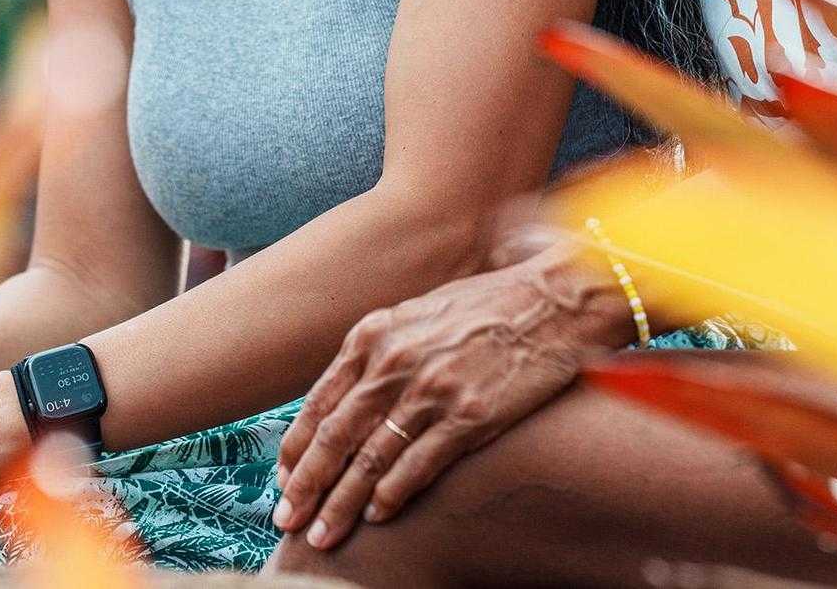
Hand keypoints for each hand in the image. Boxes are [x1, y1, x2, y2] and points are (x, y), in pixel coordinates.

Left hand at [273, 242, 631, 549]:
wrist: (552, 301)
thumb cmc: (486, 306)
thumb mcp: (419, 313)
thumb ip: (380, 351)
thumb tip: (346, 398)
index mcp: (376, 333)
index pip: (321, 401)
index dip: (298, 448)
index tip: (284, 480)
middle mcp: (396, 360)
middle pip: (337, 435)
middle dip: (306, 485)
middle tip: (287, 520)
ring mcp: (432, 389)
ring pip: (370, 459)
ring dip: (342, 503)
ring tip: (323, 535)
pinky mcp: (468, 415)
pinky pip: (418, 465)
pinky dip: (392, 495)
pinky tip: (377, 516)